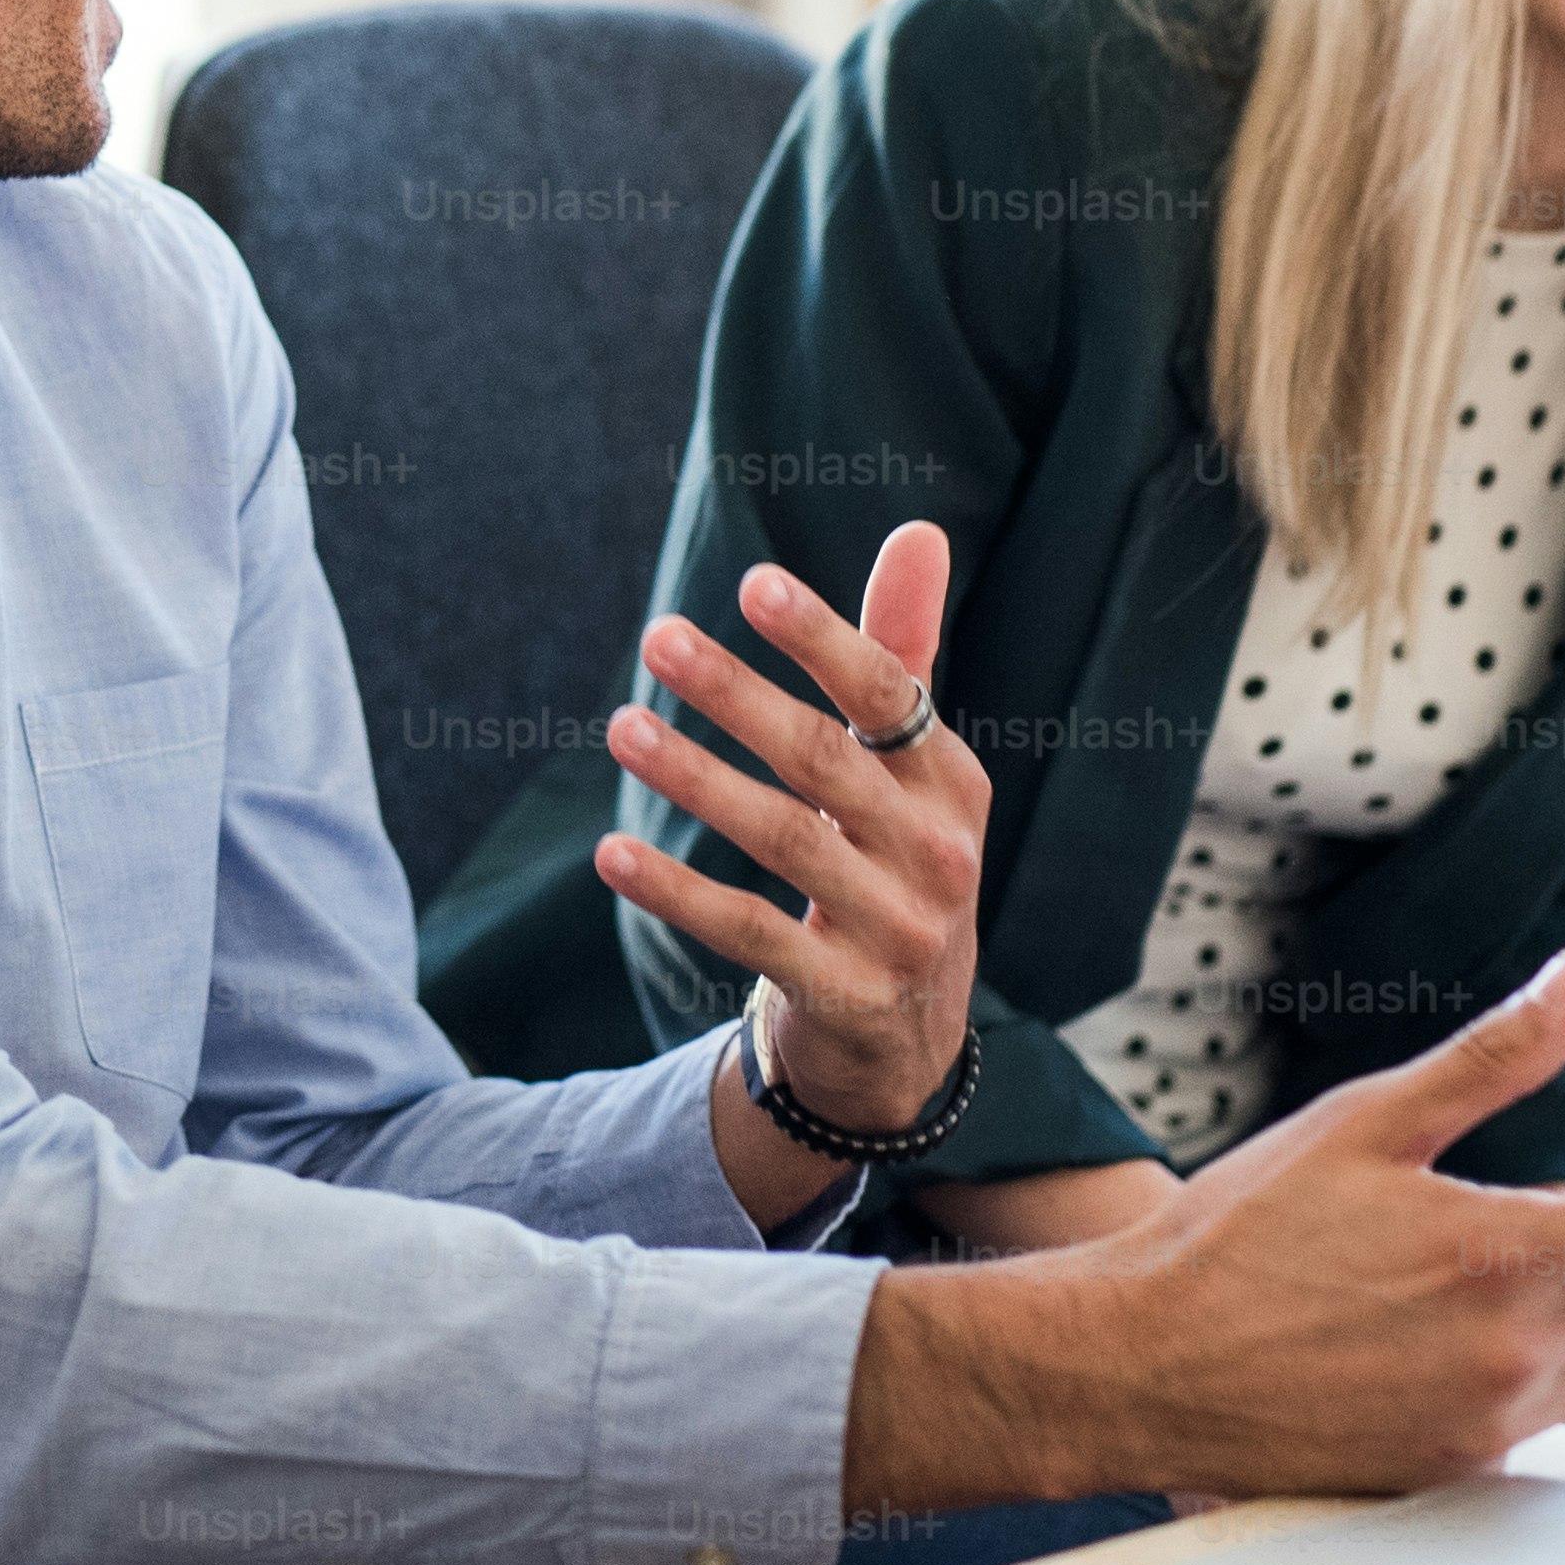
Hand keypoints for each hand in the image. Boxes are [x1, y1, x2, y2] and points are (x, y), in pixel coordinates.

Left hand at [594, 520, 988, 1137]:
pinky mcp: (845, 992)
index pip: (887, 695)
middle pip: (823, 759)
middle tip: (656, 637)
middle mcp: (938, 852)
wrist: (910, 1032)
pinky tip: (613, 852)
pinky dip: (678, 892)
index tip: (753, 584)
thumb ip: (902, 653)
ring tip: (621, 727)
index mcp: (952, 780)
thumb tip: (919, 531)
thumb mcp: (914, 769)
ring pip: (783, 837)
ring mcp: (897, 929)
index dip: (823, 638)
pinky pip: (750, 932)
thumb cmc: (897, 860)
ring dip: (695, 778)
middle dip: (736, 693)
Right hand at [840, 953, 1564, 1514]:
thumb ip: (1493, 1056)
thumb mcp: (1364, 1120)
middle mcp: (1509, 1351)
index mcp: (1498, 1254)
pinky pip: (1540, 1421)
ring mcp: (1486, 1419)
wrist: (1143, 1362)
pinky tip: (1455, 1336)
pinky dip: (1530, 1375)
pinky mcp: (1453, 1466)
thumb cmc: (1237, 1238)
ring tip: (1509, 1277)